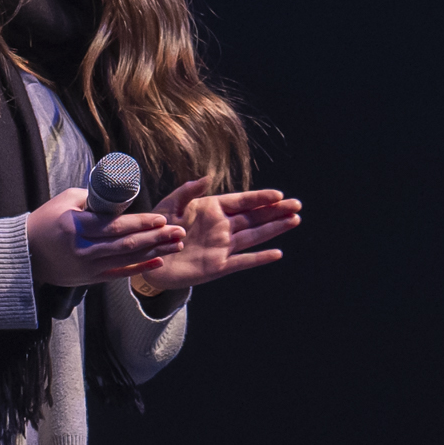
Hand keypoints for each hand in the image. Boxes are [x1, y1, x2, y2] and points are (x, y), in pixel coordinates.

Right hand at [27, 187, 177, 287]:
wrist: (26, 255)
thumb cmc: (45, 221)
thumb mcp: (65, 201)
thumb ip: (94, 199)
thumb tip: (120, 197)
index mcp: (76, 227)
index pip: (114, 226)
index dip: (140, 223)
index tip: (161, 218)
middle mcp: (84, 249)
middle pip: (127, 243)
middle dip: (156, 237)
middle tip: (179, 231)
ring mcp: (88, 266)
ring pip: (127, 259)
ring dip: (155, 251)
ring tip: (177, 244)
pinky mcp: (90, 278)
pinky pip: (120, 273)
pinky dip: (141, 267)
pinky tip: (159, 260)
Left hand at [129, 179, 302, 296]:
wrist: (146, 256)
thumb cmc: (156, 228)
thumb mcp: (168, 206)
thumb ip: (187, 192)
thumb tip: (206, 178)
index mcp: (212, 209)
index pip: (241, 201)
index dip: (260, 198)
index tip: (279, 194)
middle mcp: (221, 227)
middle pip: (254, 217)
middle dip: (276, 211)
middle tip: (297, 205)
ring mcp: (222, 247)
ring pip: (254, 236)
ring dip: (274, 229)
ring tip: (294, 220)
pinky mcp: (218, 266)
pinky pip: (243, 261)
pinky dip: (259, 258)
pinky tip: (277, 253)